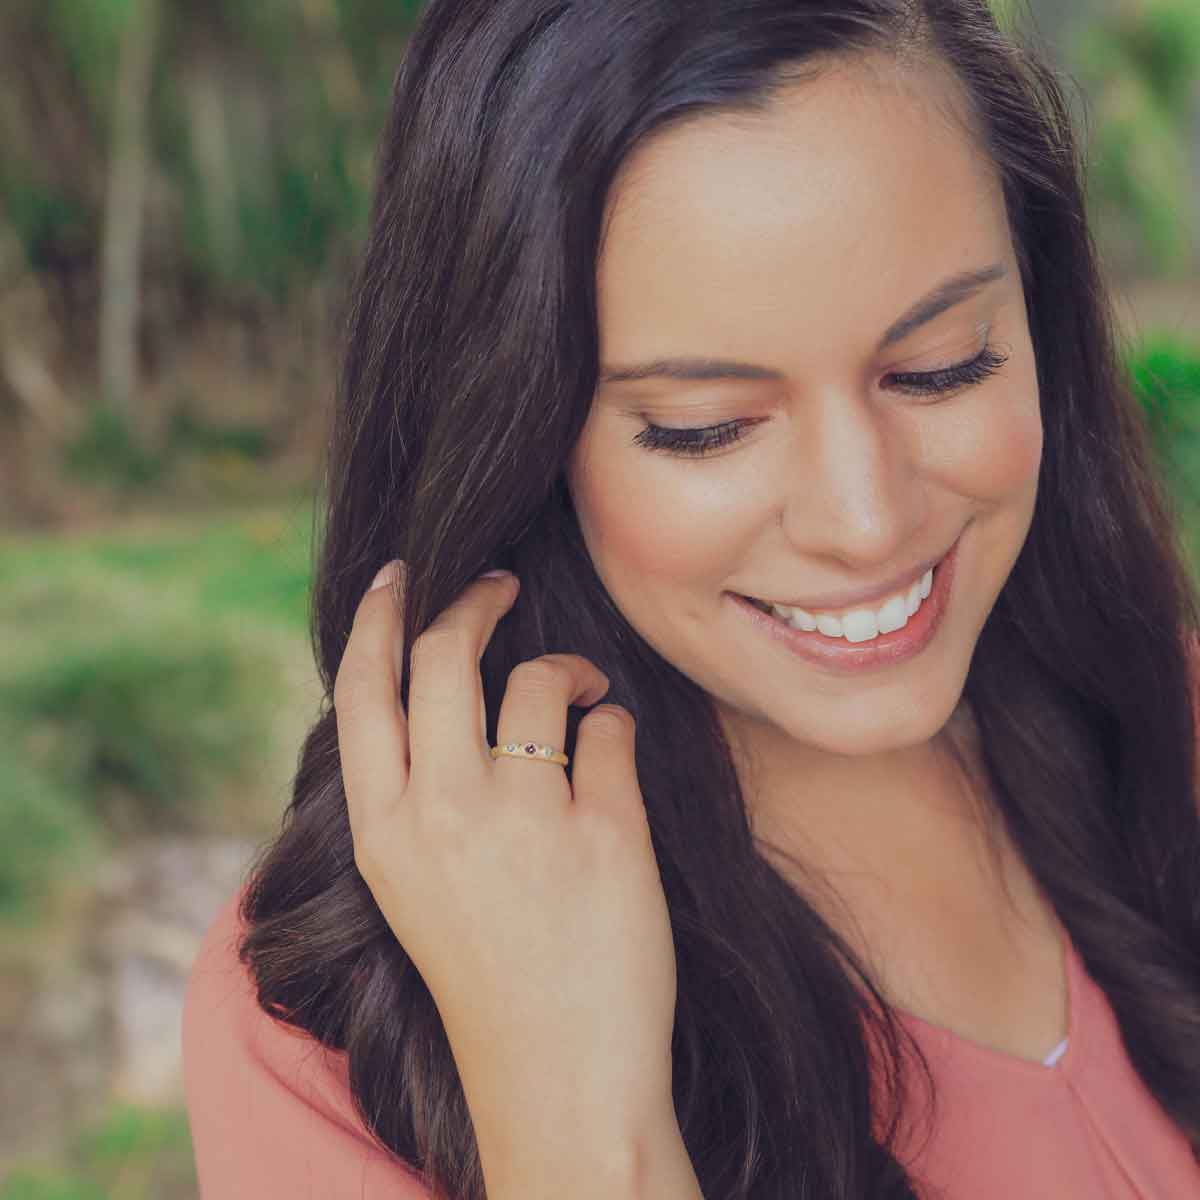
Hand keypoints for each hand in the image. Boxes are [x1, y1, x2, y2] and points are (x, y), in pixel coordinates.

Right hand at [333, 561, 680, 1172]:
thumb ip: (412, 788)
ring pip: (539, 675)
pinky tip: (614, 754)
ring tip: (580, 687)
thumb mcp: (410, 879)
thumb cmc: (485, 968)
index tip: (404, 572)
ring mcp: (525, 821)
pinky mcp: (607, 834)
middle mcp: (444, 814)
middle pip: (445, 656)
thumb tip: (435, 686)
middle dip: (474, 598)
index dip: (381, 616)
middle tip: (499, 584)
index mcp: (383, 828)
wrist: (558, 1075)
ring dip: (565, 665)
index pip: (364, 688)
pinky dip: (616, 721)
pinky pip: (612, 726)